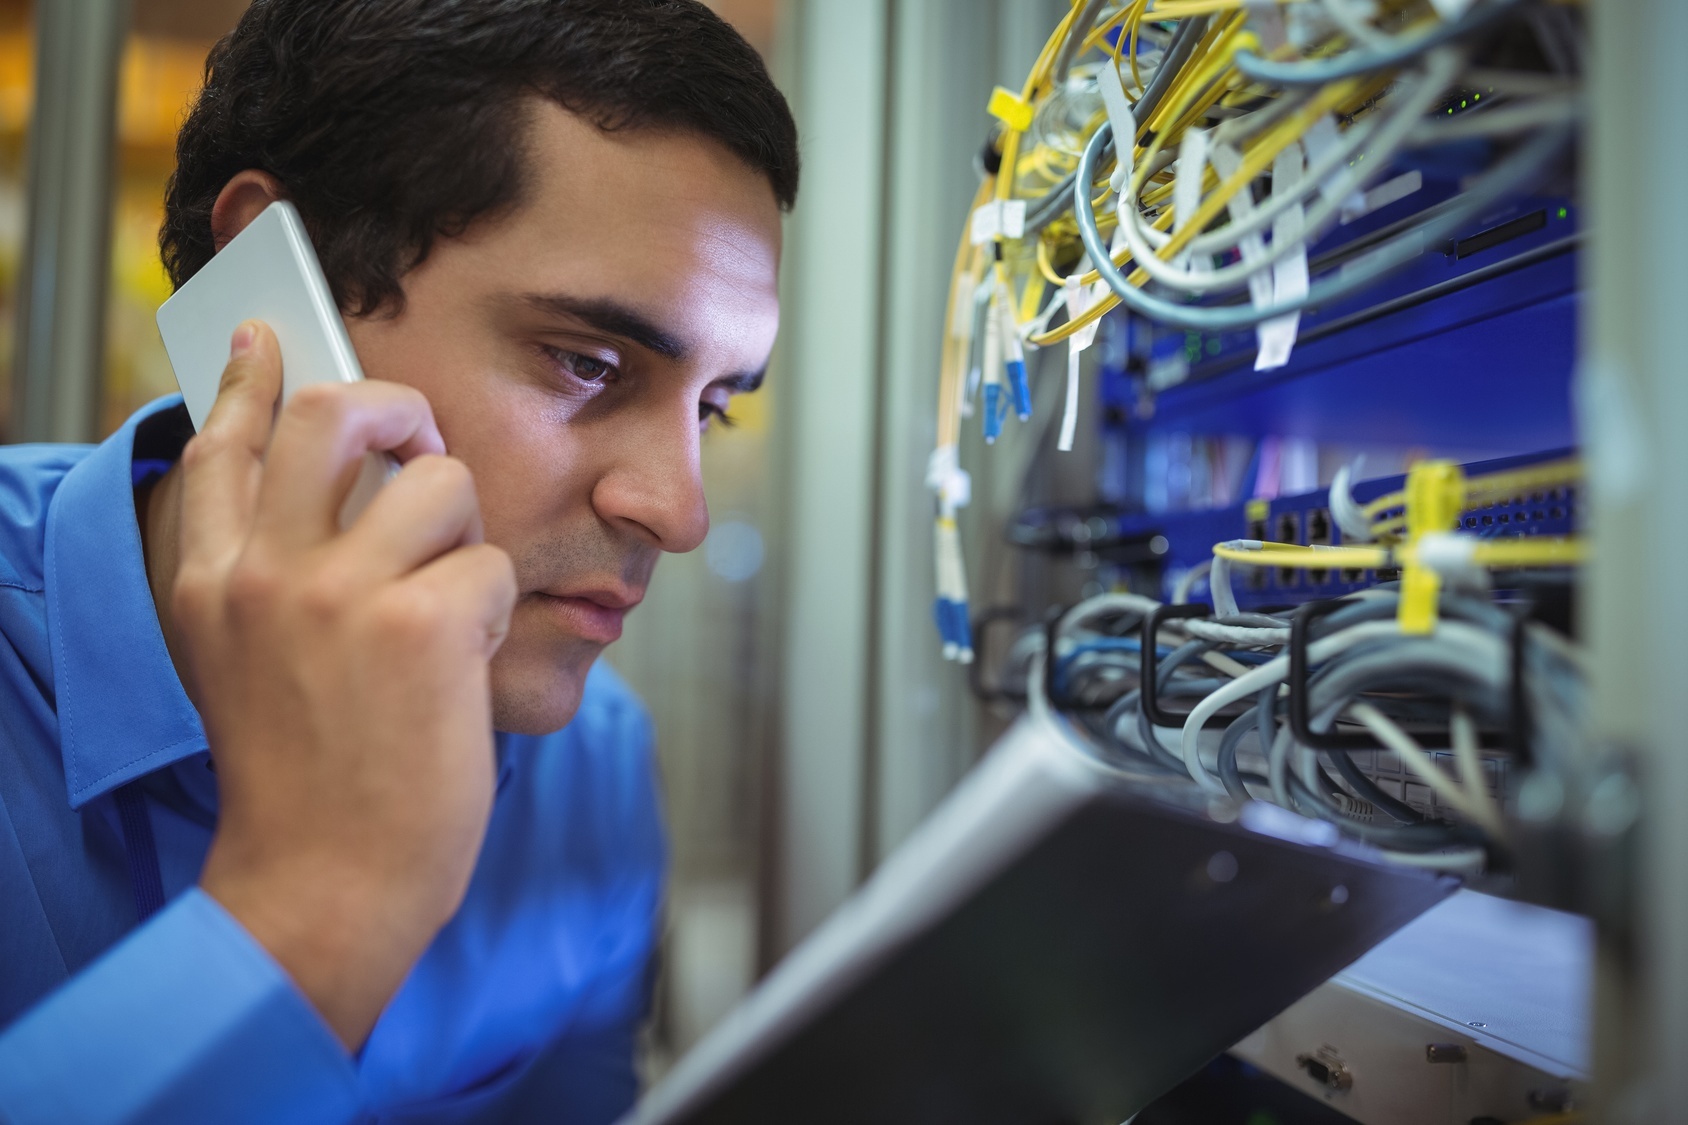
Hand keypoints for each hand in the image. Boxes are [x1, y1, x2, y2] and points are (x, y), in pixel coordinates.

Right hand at [174, 321, 516, 1048]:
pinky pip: (493, 562)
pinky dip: (497, 611)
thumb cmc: (311, 781)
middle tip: (424, 438)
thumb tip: (341, 489)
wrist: (325, 882)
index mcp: (212, 585)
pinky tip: (464, 671)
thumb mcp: (251, 665)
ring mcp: (338, 592)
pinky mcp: (420, 621)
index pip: (221, 447)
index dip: (244, 381)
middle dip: (395, 404)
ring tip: (450, 612)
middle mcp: (262, 574)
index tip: (264, 337)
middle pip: (329, 412)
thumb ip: (273, 574)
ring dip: (467, 539)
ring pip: (441, 480)